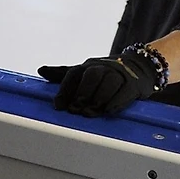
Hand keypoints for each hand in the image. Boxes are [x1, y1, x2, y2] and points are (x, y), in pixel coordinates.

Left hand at [39, 52, 158, 117]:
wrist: (138, 66)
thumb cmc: (105, 73)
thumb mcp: (84, 72)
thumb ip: (63, 74)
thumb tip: (41, 70)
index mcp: (87, 65)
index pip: (73, 74)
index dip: (65, 90)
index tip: (58, 106)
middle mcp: (102, 67)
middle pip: (91, 75)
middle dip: (82, 93)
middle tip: (75, 110)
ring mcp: (119, 73)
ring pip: (108, 82)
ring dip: (98, 98)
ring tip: (90, 113)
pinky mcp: (133, 83)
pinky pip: (125, 91)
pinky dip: (117, 101)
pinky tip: (109, 111)